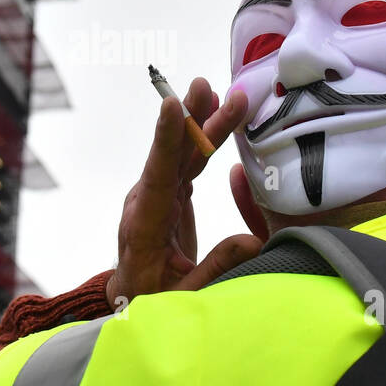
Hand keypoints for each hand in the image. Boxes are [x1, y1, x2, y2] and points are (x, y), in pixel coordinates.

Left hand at [107, 77, 263, 308]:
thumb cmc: (152, 299)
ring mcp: (158, 194)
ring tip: (220, 93)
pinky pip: (187, 161)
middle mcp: (147, 200)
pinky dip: (203, 140)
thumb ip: (215, 268)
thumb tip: (253, 243)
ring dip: (201, 124)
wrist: (131, 297)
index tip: (170, 104)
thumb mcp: (184, 294)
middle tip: (205, 86)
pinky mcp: (171, 194)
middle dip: (190, 120)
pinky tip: (217, 117)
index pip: (156, 176)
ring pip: (182, 153)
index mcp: (144, 223)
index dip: (165, 140)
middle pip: (172, 155)